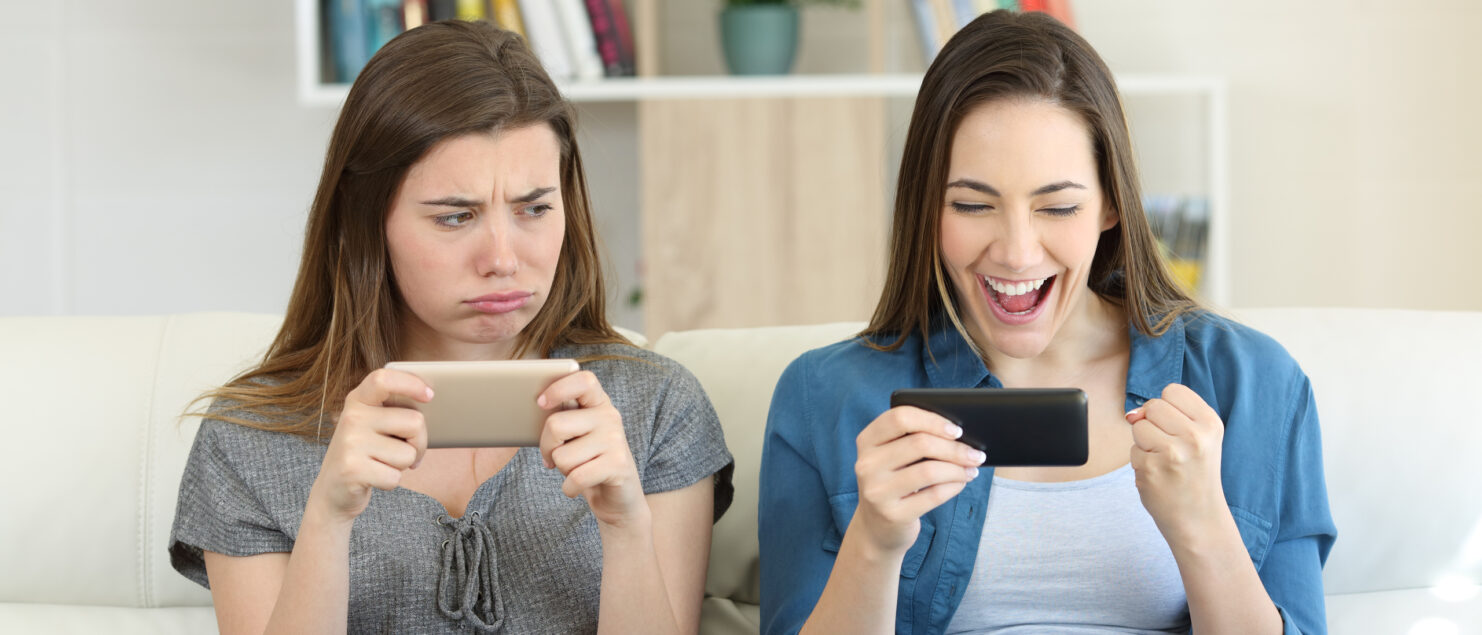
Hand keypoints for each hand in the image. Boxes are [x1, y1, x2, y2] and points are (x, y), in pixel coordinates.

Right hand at [309, 368, 430, 523]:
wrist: (332, 489)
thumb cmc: (366, 452)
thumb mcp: (373, 424)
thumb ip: (395, 410)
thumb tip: (431, 402)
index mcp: (358, 400)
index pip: (384, 380)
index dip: (410, 383)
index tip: (430, 395)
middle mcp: (352, 417)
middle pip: (414, 422)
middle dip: (419, 441)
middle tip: (406, 449)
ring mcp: (350, 443)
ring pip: (408, 453)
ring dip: (403, 464)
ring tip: (382, 463)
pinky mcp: (352, 470)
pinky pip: (395, 477)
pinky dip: (391, 481)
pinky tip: (374, 477)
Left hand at [537, 370, 646, 527]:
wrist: (619, 497)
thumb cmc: (587, 461)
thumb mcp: (575, 435)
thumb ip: (562, 418)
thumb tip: (532, 409)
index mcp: (598, 403)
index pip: (583, 381)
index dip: (558, 388)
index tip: (540, 403)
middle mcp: (610, 416)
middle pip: (556, 425)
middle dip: (546, 447)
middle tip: (554, 456)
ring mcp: (616, 440)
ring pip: (562, 456)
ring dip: (562, 470)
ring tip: (577, 469)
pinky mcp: (618, 465)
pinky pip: (576, 477)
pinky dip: (569, 488)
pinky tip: (577, 486)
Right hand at [850, 406, 983, 557]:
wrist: (876, 528)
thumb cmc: (894, 483)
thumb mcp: (891, 457)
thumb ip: (912, 439)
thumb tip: (957, 434)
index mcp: (867, 441)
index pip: (900, 418)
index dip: (932, 420)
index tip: (956, 430)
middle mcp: (866, 464)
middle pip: (920, 443)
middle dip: (955, 448)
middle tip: (976, 454)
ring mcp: (877, 491)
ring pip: (929, 470)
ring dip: (958, 469)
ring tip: (971, 469)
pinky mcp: (893, 514)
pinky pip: (933, 495)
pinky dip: (954, 486)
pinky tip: (961, 483)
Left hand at [1126, 383, 1228, 543]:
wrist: (1199, 519)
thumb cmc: (1196, 474)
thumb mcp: (1202, 438)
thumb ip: (1171, 415)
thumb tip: (1132, 413)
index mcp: (1210, 423)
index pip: (1173, 390)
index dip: (1168, 407)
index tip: (1178, 428)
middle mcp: (1194, 436)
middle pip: (1153, 406)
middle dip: (1153, 424)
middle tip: (1171, 448)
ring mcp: (1172, 453)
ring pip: (1138, 426)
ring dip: (1144, 443)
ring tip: (1165, 461)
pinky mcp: (1151, 469)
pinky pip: (1132, 451)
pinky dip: (1140, 462)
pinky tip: (1159, 476)